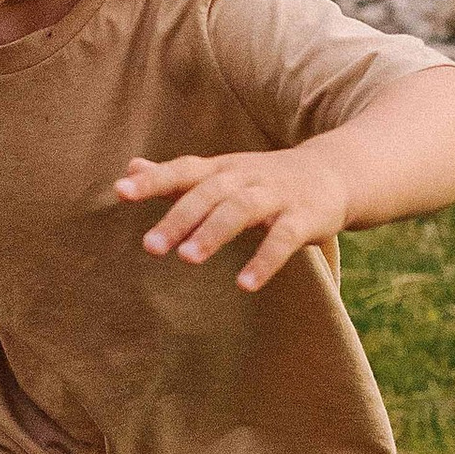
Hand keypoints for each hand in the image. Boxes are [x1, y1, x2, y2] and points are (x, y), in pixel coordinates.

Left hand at [115, 143, 350, 291]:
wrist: (334, 172)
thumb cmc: (265, 179)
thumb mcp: (223, 172)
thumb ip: (177, 176)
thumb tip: (130, 168)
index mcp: (223, 169)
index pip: (184, 170)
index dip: (152, 179)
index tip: (120, 191)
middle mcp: (246, 177)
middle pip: (209, 193)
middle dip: (179, 218)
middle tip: (150, 247)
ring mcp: (276, 196)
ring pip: (242, 209)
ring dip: (214, 233)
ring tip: (188, 260)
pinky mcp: (304, 217)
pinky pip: (284, 238)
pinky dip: (265, 260)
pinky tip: (244, 284)